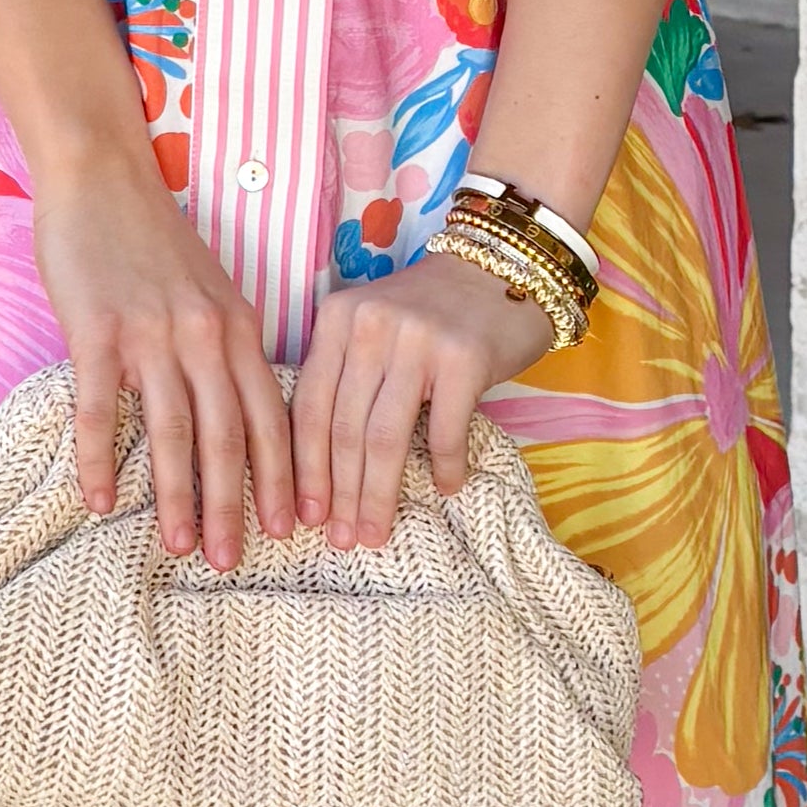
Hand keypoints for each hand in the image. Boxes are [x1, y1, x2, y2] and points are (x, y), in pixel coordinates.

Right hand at [32, 150, 294, 568]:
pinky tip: (99, 501)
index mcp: (239, 326)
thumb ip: (226, 344)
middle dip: (233, 505)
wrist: (100, 176)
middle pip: (227, 436)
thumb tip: (237, 408)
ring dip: (176, 496)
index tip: (293, 526)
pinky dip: (101, 460)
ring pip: (172, 431)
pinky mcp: (95, 332)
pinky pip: (100, 410)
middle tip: (231, 559)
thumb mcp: (213, 288)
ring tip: (178, 546)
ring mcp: (150, 334)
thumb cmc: (153, 237)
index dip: (284, 475)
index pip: (271, 415)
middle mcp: (204, 334)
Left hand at [291, 249, 549, 548]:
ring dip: (379, 495)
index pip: (311, 408)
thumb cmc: (431, 310)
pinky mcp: (465, 357)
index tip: (304, 517)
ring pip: (385, 438)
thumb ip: (345, 377)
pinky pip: (445, 430)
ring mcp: (418, 341)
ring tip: (376, 532)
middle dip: (340, 494)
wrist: (501, 266)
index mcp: (337, 321)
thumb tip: (322, 469)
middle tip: (343, 540)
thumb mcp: (372, 328)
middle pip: (344, 429)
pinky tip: (445, 488)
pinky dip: (443, 466)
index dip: (305, 470)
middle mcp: (371, 327)